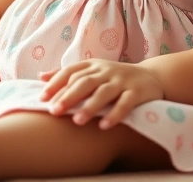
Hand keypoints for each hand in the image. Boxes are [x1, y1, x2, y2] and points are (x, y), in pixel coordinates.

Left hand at [39, 59, 163, 129]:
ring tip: (77, 121)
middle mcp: (107, 71)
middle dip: (68, 96)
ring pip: (104, 92)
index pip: (71, 72)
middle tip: (54, 111)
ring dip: (90, 106)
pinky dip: (115, 114)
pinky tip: (104, 126)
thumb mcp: (93, 71)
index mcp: (94, 65)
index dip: (56, 83)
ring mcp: (123, 81)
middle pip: (85, 82)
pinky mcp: (138, 92)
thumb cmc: (115, 77)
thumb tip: (40, 77)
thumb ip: (68, 74)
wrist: (152, 76)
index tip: (42, 98)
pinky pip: (126, 103)